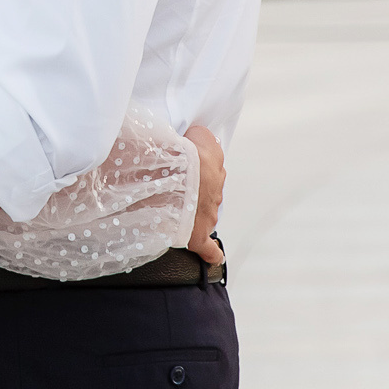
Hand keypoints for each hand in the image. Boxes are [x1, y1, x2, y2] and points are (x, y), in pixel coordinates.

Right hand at [184, 125, 225, 266]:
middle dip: (194, 189)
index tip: (180, 164)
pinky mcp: (198, 235)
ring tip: (175, 212)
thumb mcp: (195, 133)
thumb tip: (196, 136)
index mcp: (213, 161)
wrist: (175, 176)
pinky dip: (211, 253)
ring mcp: (208, 213)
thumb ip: (199, 135)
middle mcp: (214, 188)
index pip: (208, 162)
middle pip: (207, 189)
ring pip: (206, 214)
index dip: (193, 163)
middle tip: (173, 186)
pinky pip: (209, 249)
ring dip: (193, 213)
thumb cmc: (179, 152)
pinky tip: (213, 256)